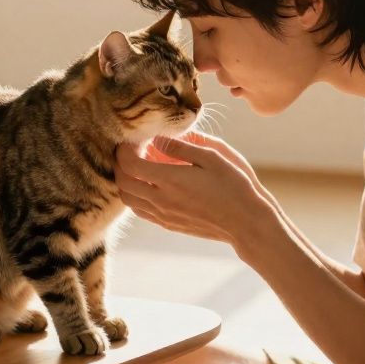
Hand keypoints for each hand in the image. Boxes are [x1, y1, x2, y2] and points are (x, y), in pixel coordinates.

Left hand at [115, 132, 276, 244]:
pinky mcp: (168, 225)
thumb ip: (181, 147)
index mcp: (170, 180)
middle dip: (119, 164)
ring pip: (128, 200)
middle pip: (122, 182)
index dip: (124, 149)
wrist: (245, 222)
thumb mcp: (212, 156)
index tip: (131, 139)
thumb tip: (158, 139)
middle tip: (130, 150)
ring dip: (125, 181)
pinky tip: (149, 185)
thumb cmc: (233, 186)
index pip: (129, 164)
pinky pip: (140, 211)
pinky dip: (135, 196)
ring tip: (138, 167)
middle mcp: (161, 200)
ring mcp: (163, 215)